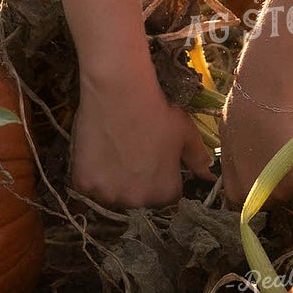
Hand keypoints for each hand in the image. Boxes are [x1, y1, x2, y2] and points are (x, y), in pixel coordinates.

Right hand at [70, 68, 214, 209]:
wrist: (119, 91)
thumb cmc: (157, 110)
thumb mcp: (186, 133)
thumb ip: (198, 159)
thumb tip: (208, 175)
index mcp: (165, 193)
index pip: (165, 194)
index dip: (160, 174)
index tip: (152, 156)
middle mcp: (137, 201)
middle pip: (137, 197)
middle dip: (136, 181)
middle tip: (131, 152)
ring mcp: (108, 195)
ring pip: (111, 193)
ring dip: (112, 181)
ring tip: (114, 151)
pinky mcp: (83, 184)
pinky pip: (88, 186)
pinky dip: (91, 173)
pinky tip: (97, 151)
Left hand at [219, 89, 292, 209]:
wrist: (267, 94)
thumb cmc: (244, 110)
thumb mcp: (232, 144)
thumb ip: (240, 164)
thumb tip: (250, 164)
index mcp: (237, 192)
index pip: (257, 198)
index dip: (267, 179)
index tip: (272, 162)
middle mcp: (259, 199)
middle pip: (279, 197)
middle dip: (285, 178)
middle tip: (287, 151)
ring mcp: (283, 193)